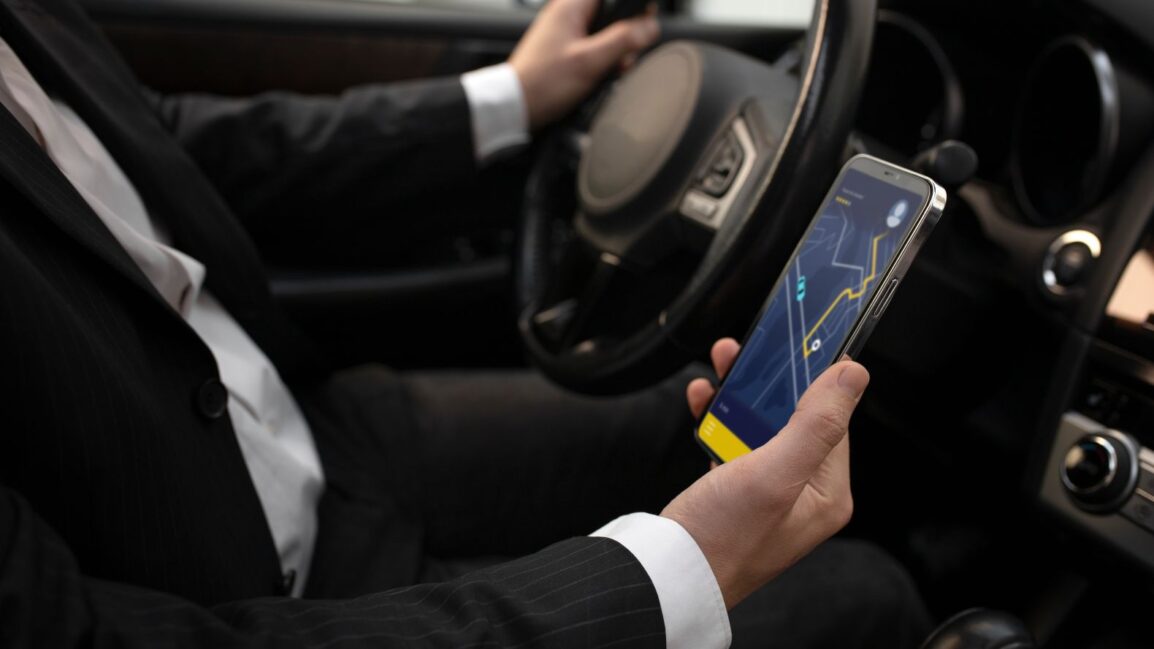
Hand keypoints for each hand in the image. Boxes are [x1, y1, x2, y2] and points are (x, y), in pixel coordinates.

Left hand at [509, 0, 658, 128]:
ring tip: (611, 70)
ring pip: (604, 33)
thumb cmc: (543, 83)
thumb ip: (623, 40)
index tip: (642, 23)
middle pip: (611, 14)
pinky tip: (600, 77)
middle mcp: (567, 14)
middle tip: (624, 55)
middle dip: (625, 35)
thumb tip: (649, 27)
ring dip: (614, 52)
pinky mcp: (565, 51)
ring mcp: (566, 33)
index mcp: (571, 6)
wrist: (516, 106)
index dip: (631, 7)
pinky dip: (602, 61)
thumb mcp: (590, 61)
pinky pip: (593, 49)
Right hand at [662, 338, 868, 608]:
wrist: (669, 574)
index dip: (812, 380)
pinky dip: (720, 419)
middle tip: (747, 349)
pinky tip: (704, 400)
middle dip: (769, 382)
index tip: (796, 345)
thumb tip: (853, 376)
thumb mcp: (774, 473)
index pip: (832, 421)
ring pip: (762, 427)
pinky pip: (735, 443)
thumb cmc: (722, 536)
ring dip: (740, 395)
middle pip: (794, 419)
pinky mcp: (737, 492)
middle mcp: (803, 494)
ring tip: (721, 364)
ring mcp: (769, 493)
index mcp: (825, 494)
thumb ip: (816, 423)